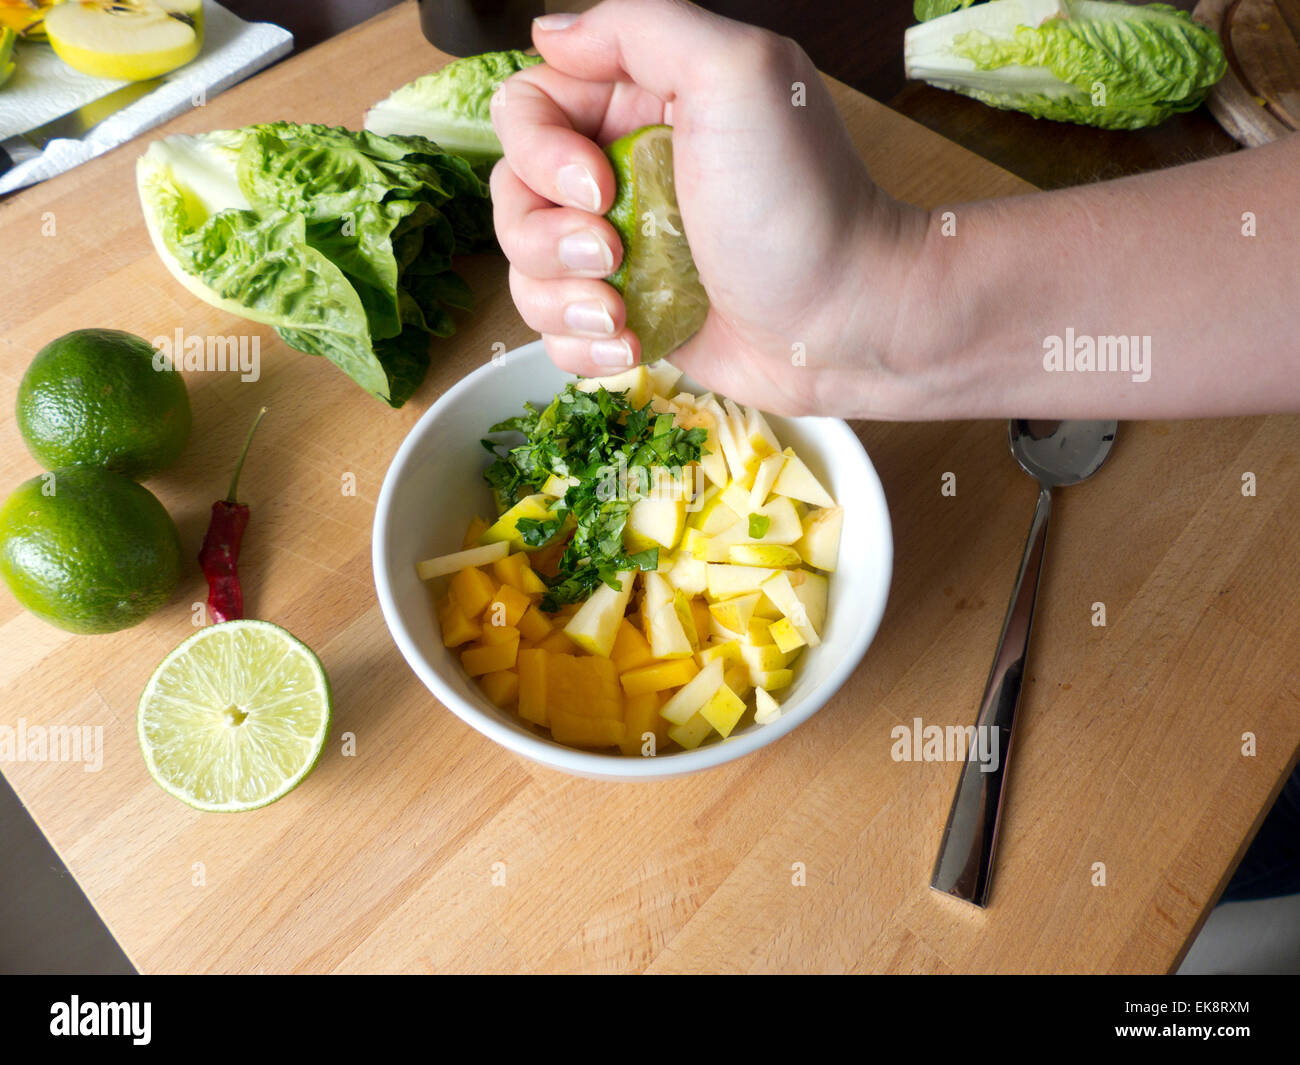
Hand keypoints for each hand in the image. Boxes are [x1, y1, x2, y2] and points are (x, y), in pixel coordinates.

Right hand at [490, 0, 926, 416]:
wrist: (849, 321)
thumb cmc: (803, 205)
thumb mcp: (737, 75)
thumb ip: (642, 28)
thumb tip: (550, 33)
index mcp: (640, 106)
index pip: (527, 110)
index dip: (541, 154)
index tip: (597, 188)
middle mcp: (622, 174)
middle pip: (514, 196)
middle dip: (546, 238)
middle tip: (611, 255)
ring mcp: (624, 250)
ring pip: (527, 270)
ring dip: (562, 300)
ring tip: (623, 315)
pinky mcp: (630, 315)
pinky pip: (556, 332)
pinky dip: (583, 346)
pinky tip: (632, 344)